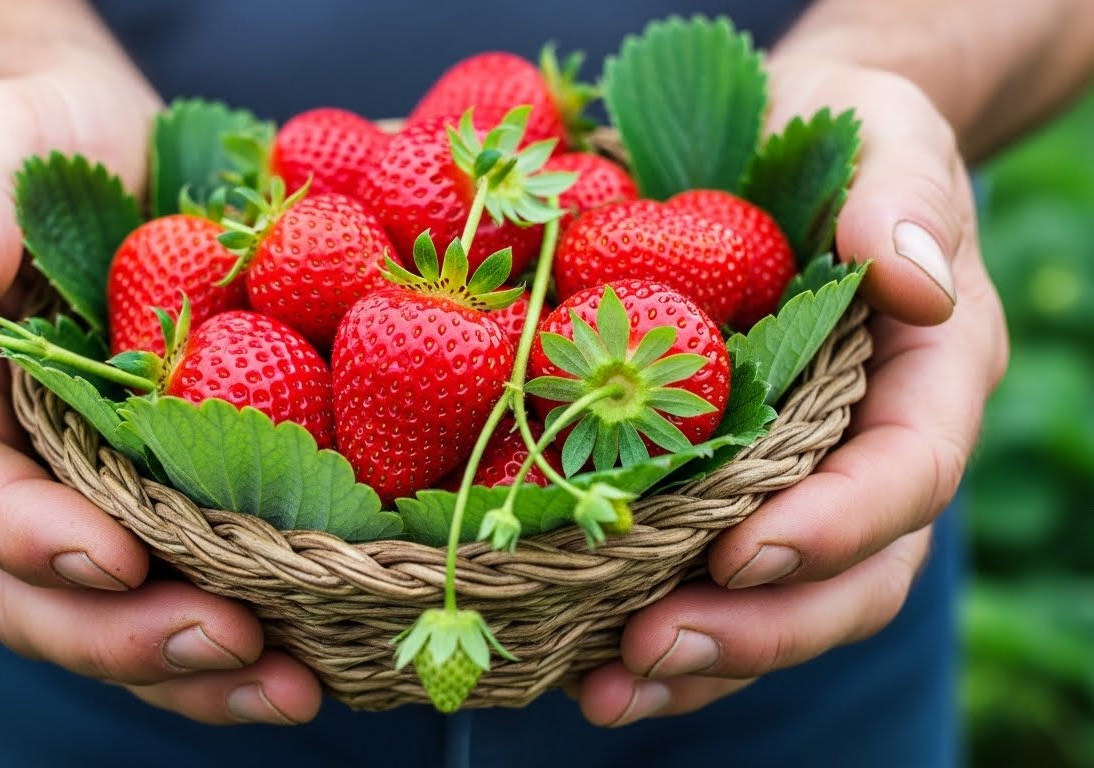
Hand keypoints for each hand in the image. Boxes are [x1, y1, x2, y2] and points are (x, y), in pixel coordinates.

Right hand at [0, 63, 322, 724]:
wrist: (111, 153)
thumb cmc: (40, 139)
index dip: (23, 535)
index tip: (111, 554)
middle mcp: (12, 469)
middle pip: (36, 594)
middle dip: (125, 635)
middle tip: (226, 641)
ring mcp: (92, 493)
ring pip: (116, 618)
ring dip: (198, 668)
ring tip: (293, 686)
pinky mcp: (170, 495)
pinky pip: (193, 583)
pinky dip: (250, 628)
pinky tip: (322, 651)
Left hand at [575, 56, 1009, 725]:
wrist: (780, 147)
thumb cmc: (836, 132)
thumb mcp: (881, 132)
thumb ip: (901, 195)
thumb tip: (912, 280)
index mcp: (930, 374)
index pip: (908, 472)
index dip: (837, 525)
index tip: (743, 548)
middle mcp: (875, 449)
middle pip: (853, 577)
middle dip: (759, 626)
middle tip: (654, 648)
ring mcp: (807, 481)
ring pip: (783, 604)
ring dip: (701, 661)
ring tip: (608, 688)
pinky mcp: (735, 489)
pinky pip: (714, 583)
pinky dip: (661, 630)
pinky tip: (585, 659)